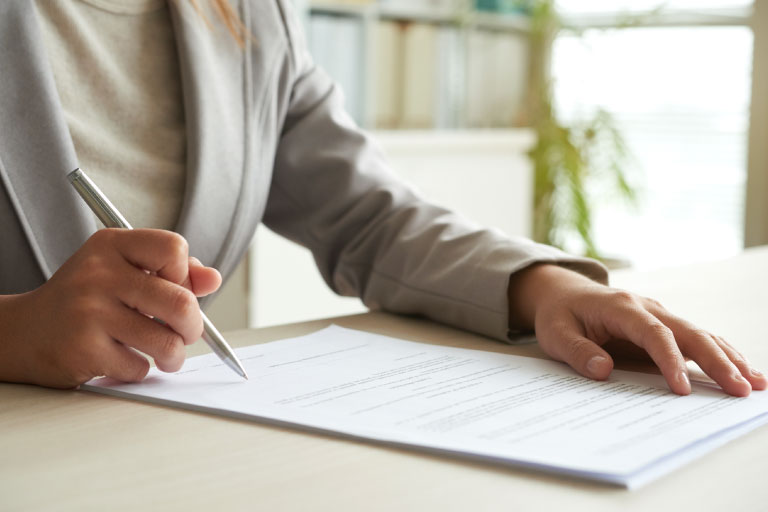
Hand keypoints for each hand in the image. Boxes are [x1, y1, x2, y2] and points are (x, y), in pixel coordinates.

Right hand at [0, 229, 221, 387]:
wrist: (23, 332)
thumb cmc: (85, 299)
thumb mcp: (122, 270)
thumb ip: (171, 272)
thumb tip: (212, 279)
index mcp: (111, 246)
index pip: (173, 248)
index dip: (184, 275)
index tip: (175, 288)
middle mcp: (99, 274)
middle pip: (181, 302)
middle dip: (193, 327)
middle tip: (185, 333)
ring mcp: (89, 312)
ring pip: (166, 341)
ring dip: (174, 355)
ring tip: (166, 354)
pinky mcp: (84, 350)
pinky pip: (139, 367)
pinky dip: (140, 370)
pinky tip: (123, 360)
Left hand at [507, 264, 766, 396]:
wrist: (562, 293)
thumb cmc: (559, 314)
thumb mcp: (555, 333)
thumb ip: (577, 351)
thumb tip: (603, 371)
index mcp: (621, 307)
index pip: (653, 334)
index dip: (670, 360)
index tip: (681, 388)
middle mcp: (647, 307)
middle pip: (689, 333)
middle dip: (717, 361)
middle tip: (740, 389)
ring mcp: (659, 315)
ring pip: (700, 334)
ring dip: (728, 358)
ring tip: (755, 384)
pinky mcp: (663, 326)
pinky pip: (695, 339)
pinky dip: (720, 354)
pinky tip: (742, 371)